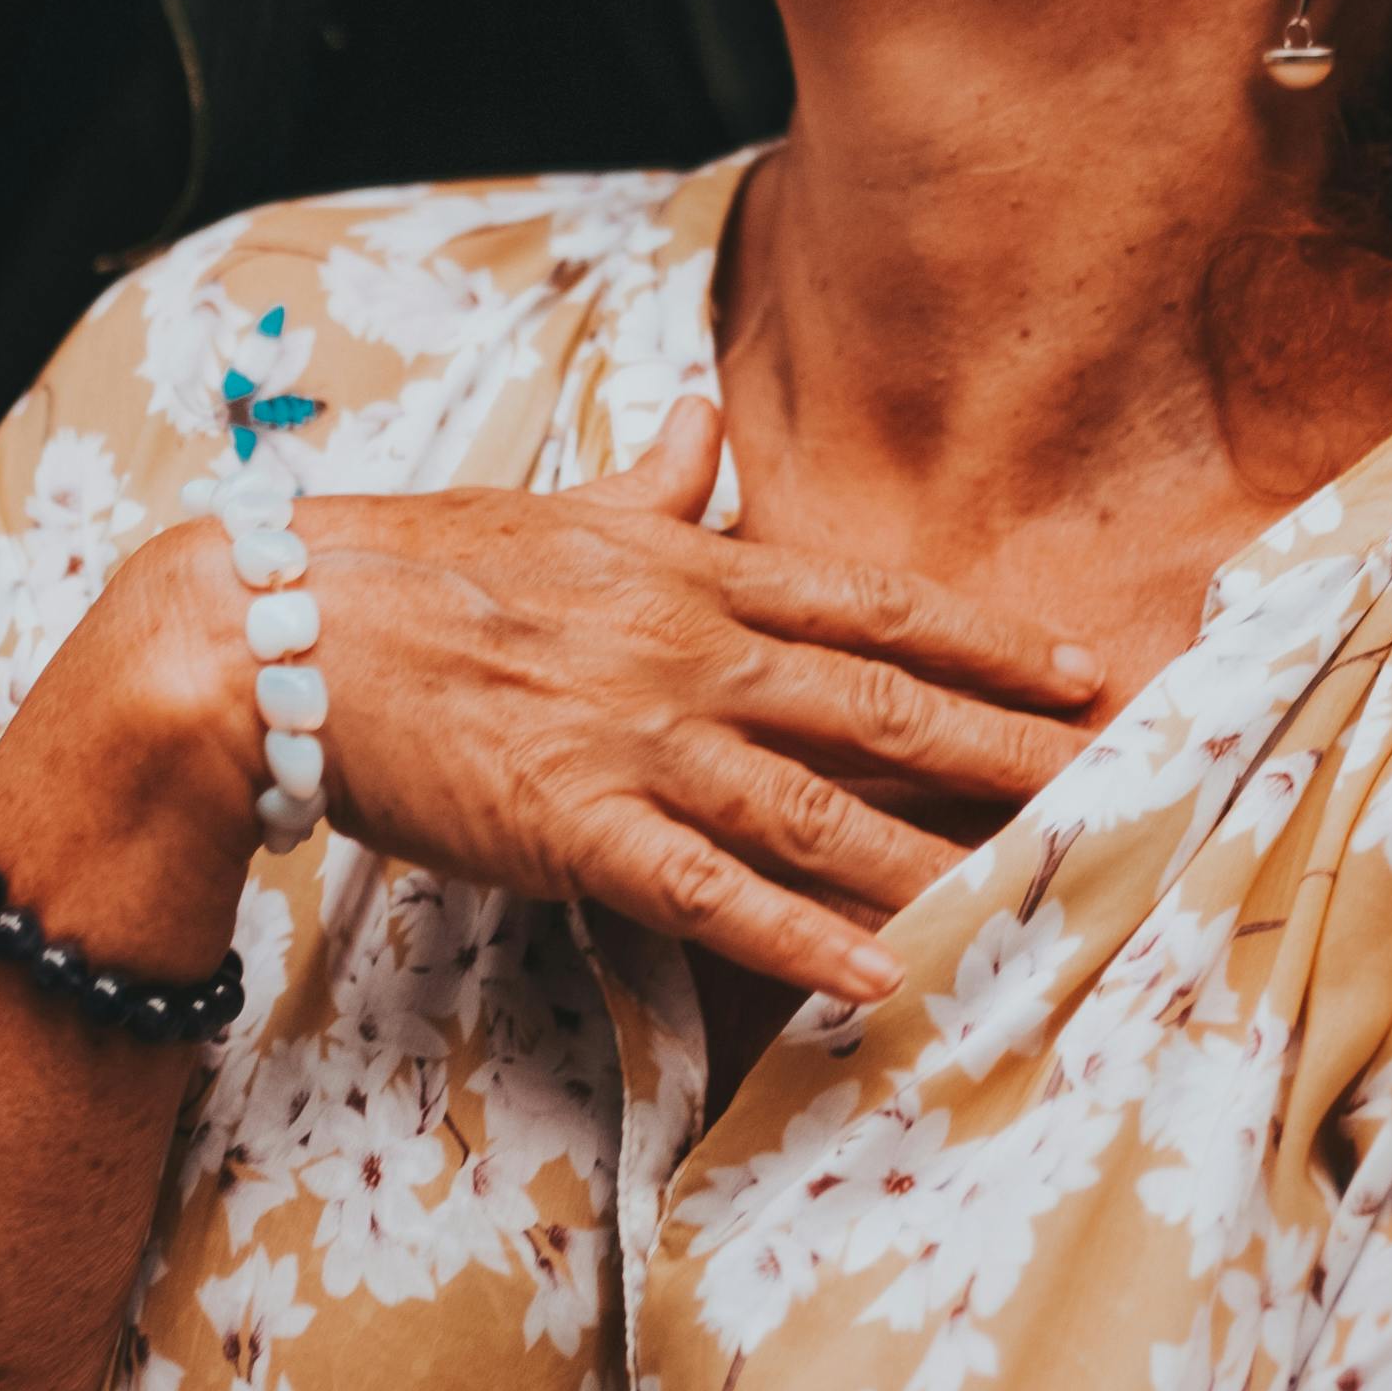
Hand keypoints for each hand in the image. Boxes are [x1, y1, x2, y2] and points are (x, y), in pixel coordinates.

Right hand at [280, 397, 1097, 1003]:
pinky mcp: (575, 827)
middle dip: (1003, 746)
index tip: (1074, 670)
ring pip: (817, 808)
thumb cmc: (409, 568)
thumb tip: (701, 415)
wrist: (278, 633)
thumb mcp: (550, 507)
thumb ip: (648, 481)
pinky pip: (710, 893)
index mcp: (688, 572)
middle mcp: (686, 654)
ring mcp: (636, 742)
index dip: (982, 643)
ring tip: (1034, 886)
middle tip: (1112, 777)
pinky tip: (873, 975)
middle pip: (878, 707)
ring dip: (933, 852)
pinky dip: (796, 937)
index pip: (871, 608)